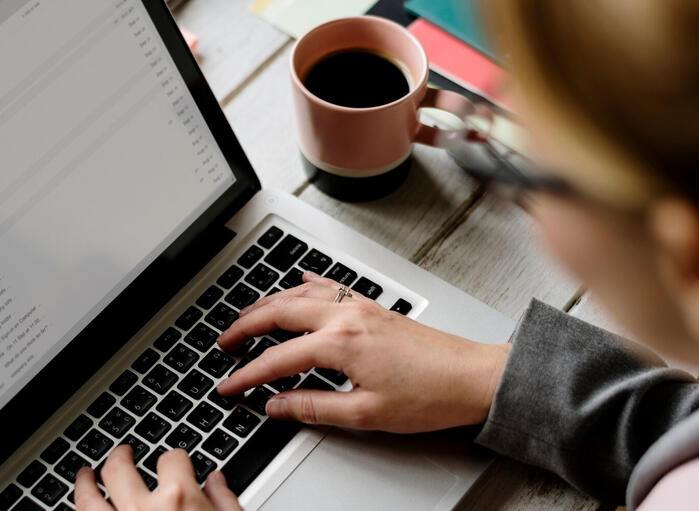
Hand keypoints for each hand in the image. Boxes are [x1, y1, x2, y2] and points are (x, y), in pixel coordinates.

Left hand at [75, 446, 241, 510]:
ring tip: (85, 474)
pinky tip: (82, 507)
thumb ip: (225, 502)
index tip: (174, 461)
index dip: (174, 458)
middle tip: (121, 452)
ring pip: (87, 498)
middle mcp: (142, 509)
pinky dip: (80, 509)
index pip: (172, 459)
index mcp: (179, 498)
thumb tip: (217, 482)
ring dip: (84, 483)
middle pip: (119, 468)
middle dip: (119, 456)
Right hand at [216, 272, 509, 432]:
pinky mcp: (373, 307)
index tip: (228, 386)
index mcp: (340, 344)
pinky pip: (329, 286)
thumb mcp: (365, 414)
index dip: (246, 375)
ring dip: (267, 303)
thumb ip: (313, 407)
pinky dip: (305, 285)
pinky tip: (298, 283)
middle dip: (244, 326)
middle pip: (278, 312)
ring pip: (299, 294)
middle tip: (223, 343)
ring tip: (246, 317)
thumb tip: (277, 406)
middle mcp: (346, 316)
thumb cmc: (431, 396)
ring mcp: (360, 307)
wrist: (474, 378)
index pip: (276, 360)